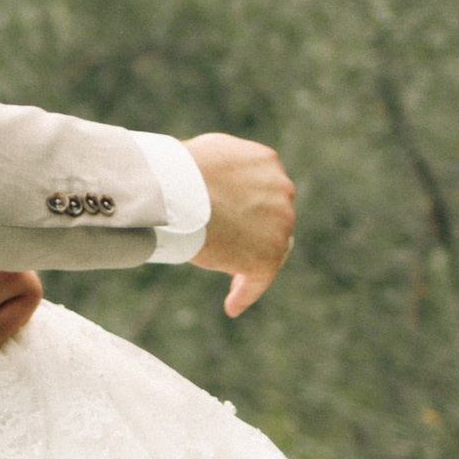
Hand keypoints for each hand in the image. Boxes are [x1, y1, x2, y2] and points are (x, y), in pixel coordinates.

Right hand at [185, 132, 295, 316]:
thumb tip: (211, 183)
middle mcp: (281, 190)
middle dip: (256, 232)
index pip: (266, 191)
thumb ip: (223, 169)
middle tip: (233, 246)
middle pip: (274, 220)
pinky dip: (246, 291)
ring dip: (250, 261)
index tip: (241, 222)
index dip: (254, 208)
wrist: (177, 191)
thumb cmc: (177, 171)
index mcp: (267, 163)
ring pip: (271, 248)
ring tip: (232, 278)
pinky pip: (259, 279)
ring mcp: (280, 224)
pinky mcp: (268, 256)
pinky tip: (232, 304)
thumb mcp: (208, 154)